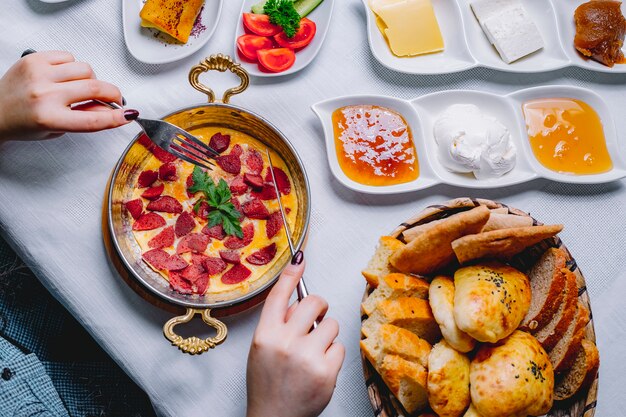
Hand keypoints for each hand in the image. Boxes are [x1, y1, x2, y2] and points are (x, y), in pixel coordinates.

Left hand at [0, 50, 136, 140]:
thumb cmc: (25, 123)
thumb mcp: (58, 129)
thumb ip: (86, 119)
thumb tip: (110, 110)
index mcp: (49, 118)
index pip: (93, 119)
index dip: (116, 117)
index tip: (129, 115)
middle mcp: (43, 94)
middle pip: (95, 88)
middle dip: (113, 94)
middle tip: (115, 99)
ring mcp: (38, 74)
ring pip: (85, 69)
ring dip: (90, 80)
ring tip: (81, 88)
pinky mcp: (34, 59)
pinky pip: (68, 56)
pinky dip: (73, 67)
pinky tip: (65, 76)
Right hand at [246, 260, 344, 416]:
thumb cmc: (268, 383)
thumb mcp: (261, 348)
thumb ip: (278, 324)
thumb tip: (301, 301)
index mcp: (265, 334)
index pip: (279, 295)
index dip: (291, 275)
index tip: (300, 259)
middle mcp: (285, 342)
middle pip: (313, 302)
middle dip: (320, 307)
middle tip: (317, 318)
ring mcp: (307, 356)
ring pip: (331, 324)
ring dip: (326, 335)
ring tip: (313, 353)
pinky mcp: (326, 371)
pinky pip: (339, 347)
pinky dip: (332, 356)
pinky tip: (320, 368)